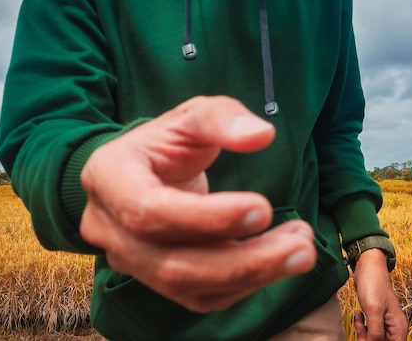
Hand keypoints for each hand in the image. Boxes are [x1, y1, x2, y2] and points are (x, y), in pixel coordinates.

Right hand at [79, 96, 315, 312]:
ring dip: (252, 275)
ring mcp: (131, 261)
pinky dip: (245, 283)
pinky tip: (279, 258)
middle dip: (242, 260)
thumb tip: (261, 135)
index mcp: (110, 178)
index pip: (148, 211)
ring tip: (301, 251)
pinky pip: (201, 295)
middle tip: (301, 245)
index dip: (205, 217)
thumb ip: (223, 118)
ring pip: (188, 287)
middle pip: (171, 265)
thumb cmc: (166, 140)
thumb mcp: (191, 115)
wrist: (145, 170)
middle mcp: (110, 228)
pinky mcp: (157, 281)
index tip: (263, 208)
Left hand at [353, 249, 407, 340]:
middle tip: (361, 330)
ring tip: (359, 319)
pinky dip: (361, 326)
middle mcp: (394, 327)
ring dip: (363, 333)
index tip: (367, 339)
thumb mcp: (374, 310)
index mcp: (398, 328)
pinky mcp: (375, 317)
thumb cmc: (373, 283)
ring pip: (373, 338)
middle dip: (368, 339)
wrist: (367, 266)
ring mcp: (384, 322)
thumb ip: (376, 332)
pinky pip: (368, 330)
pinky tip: (359, 314)